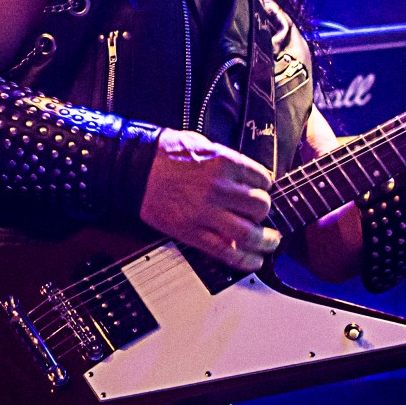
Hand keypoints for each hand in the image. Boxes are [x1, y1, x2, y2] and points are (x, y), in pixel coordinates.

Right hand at [139, 128, 280, 270]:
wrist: (135, 168)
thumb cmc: (165, 153)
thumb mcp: (204, 144)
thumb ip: (228, 160)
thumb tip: (247, 175)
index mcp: (224, 162)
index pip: (262, 179)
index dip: (265, 187)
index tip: (262, 191)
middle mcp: (219, 188)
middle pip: (260, 206)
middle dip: (264, 211)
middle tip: (261, 214)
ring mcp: (205, 213)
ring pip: (249, 232)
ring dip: (265, 240)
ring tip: (270, 242)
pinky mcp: (192, 232)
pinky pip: (226, 251)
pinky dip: (245, 259)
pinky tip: (254, 260)